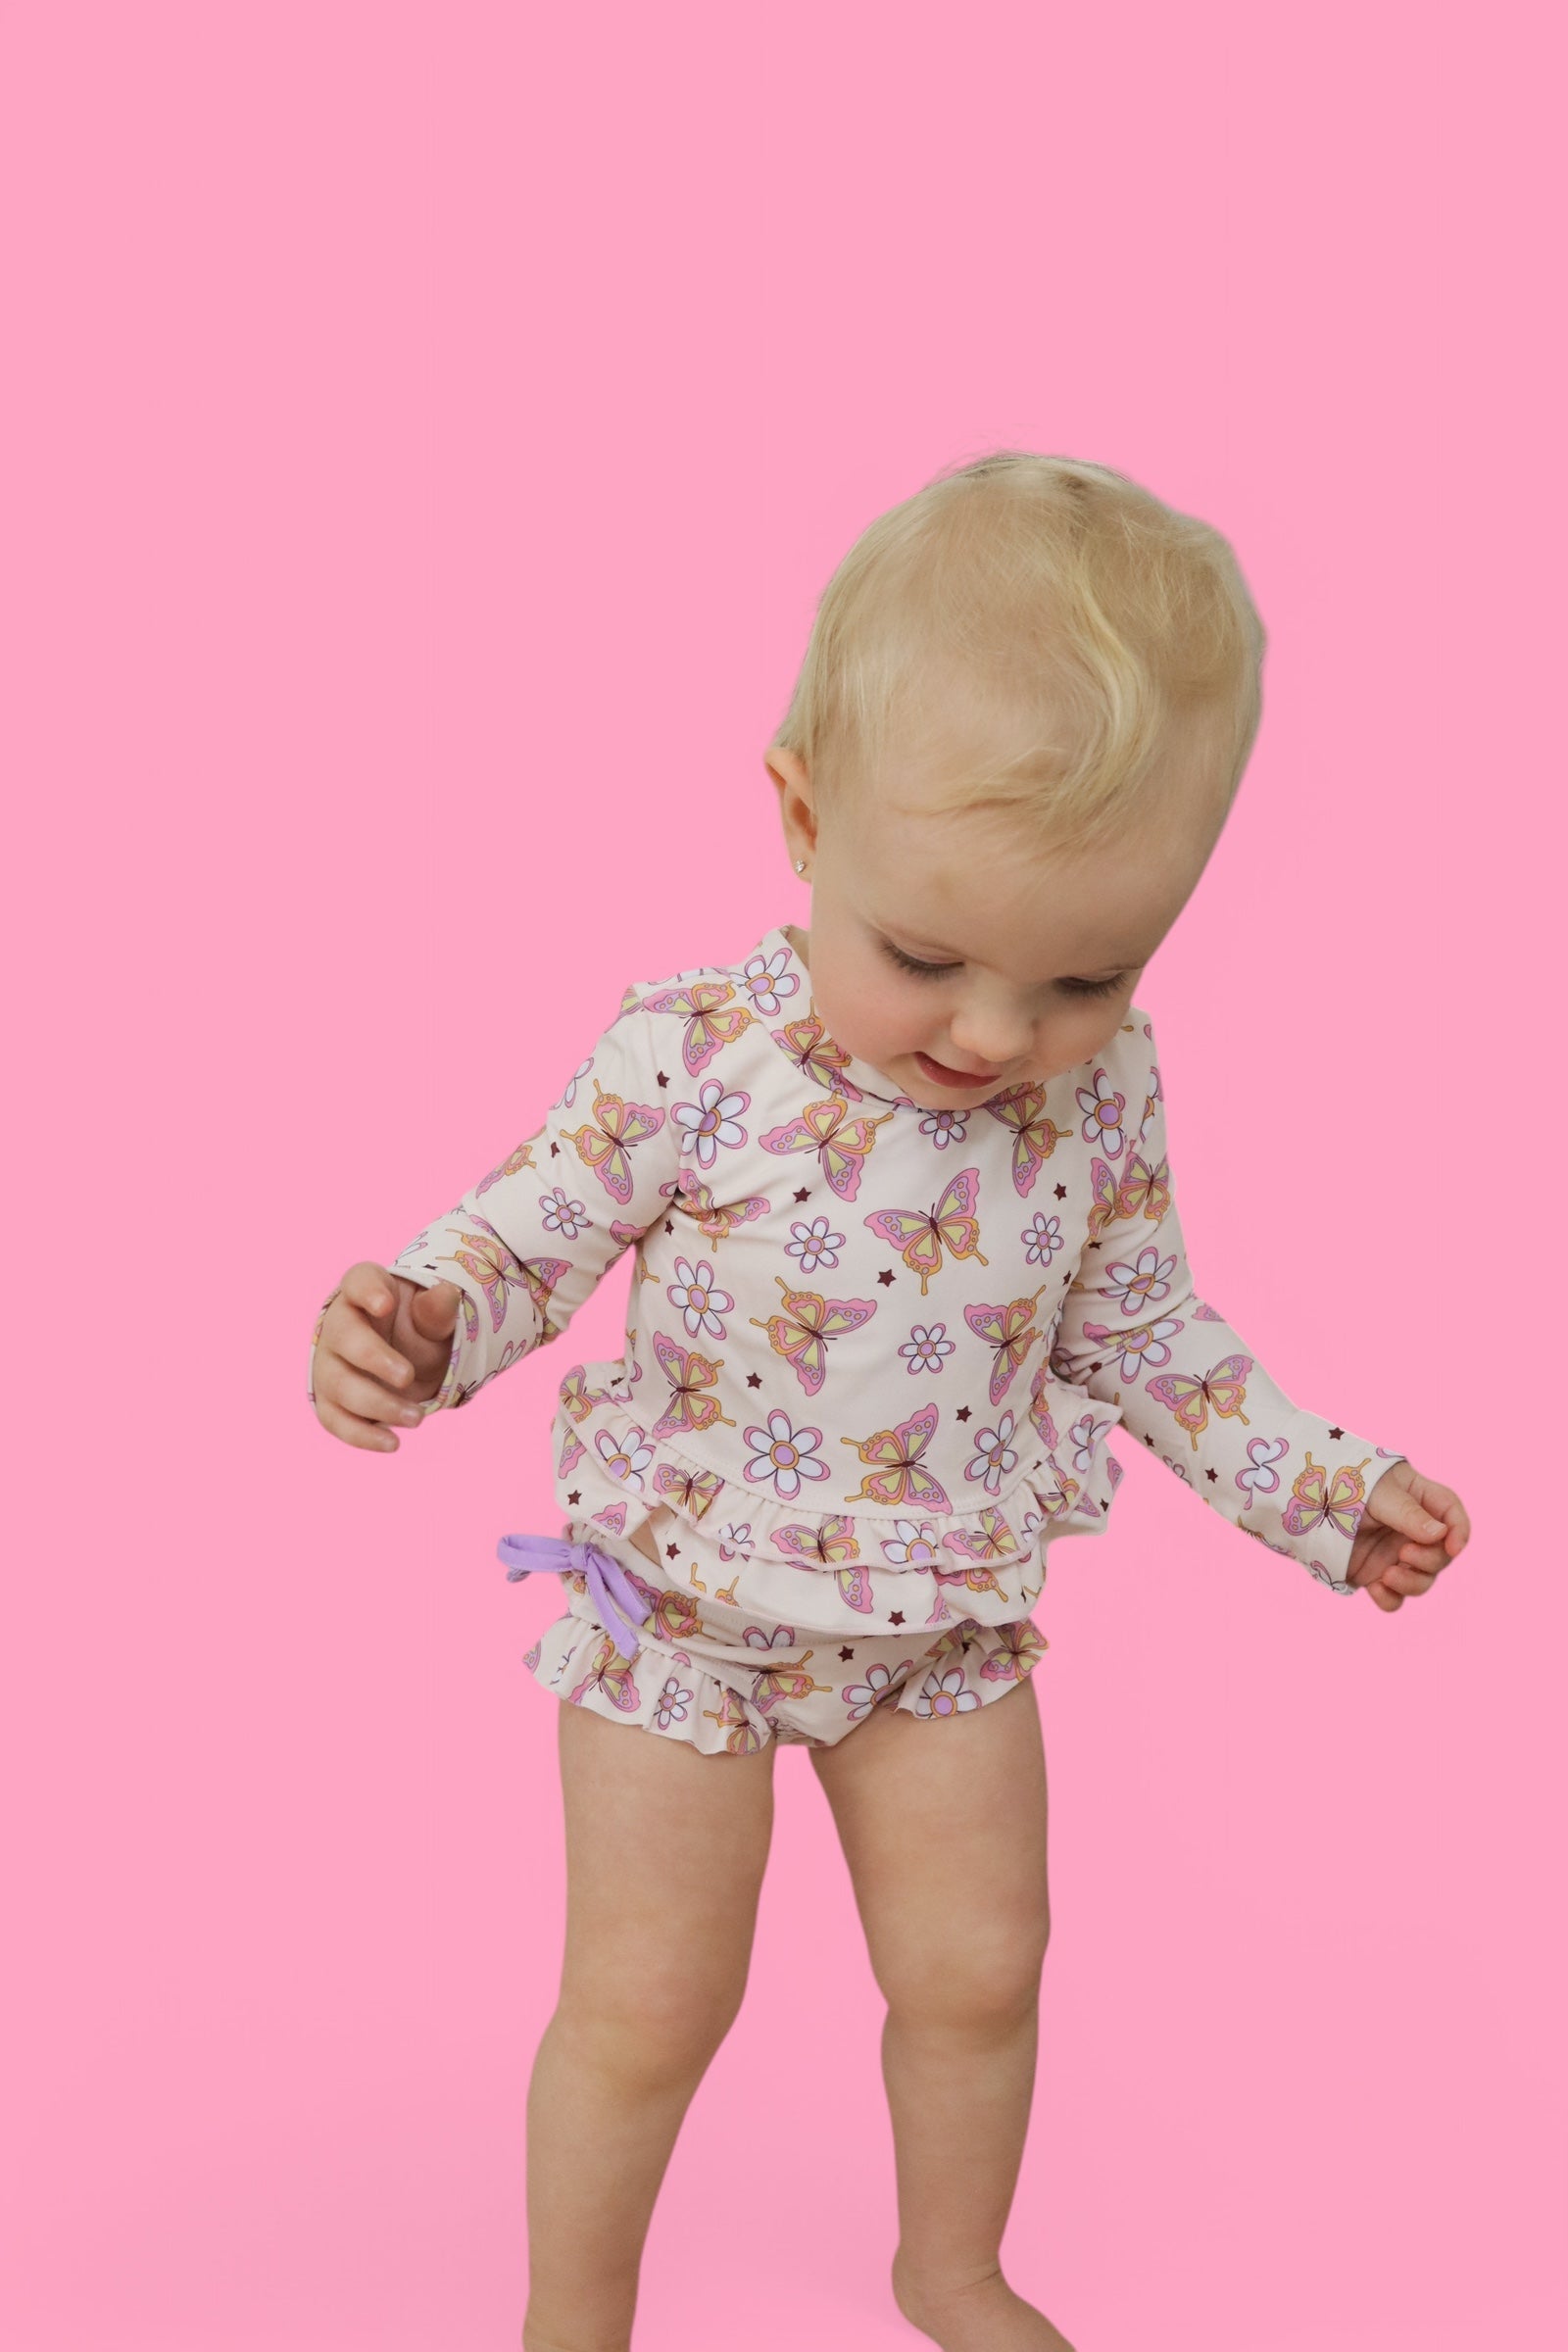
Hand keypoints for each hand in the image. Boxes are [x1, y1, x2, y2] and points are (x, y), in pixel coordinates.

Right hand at [309, 1261, 462, 1451]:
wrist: (409, 1361)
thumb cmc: (417, 1330)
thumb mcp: (433, 1318)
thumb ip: (436, 1310)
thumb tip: (447, 1293)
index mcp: (364, 1292)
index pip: (358, 1281)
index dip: (367, 1291)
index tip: (385, 1304)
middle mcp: (338, 1325)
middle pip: (343, 1337)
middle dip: (373, 1359)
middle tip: (407, 1376)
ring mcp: (328, 1364)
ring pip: (338, 1384)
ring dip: (377, 1404)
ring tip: (418, 1418)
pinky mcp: (329, 1400)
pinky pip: (335, 1420)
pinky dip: (361, 1435)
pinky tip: (392, 1443)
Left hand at [1347, 1458, 1470, 1611]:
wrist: (1307, 1503)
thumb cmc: (1346, 1484)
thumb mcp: (1380, 1494)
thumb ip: (1408, 1514)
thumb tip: (1440, 1534)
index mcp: (1421, 1501)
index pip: (1452, 1516)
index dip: (1460, 1533)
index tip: (1452, 1547)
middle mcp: (1414, 1531)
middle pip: (1441, 1556)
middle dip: (1430, 1560)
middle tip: (1405, 1553)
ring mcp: (1397, 1555)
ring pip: (1422, 1581)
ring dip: (1412, 1583)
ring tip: (1387, 1575)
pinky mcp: (1376, 1574)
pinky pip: (1394, 1597)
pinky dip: (1389, 1598)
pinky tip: (1374, 1588)